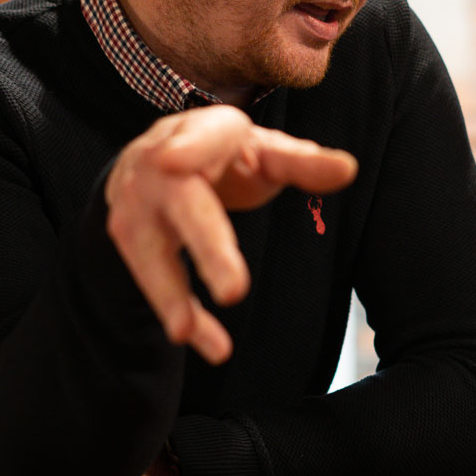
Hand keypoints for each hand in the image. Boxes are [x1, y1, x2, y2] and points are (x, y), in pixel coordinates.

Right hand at [105, 104, 356, 364]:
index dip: (188, 148)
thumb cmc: (223, 156)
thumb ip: (302, 163)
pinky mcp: (126, 236)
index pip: (200, 137)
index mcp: (204, 132)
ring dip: (174, 296)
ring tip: (198, 338)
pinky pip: (151, 279)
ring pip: (154, 251)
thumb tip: (349, 169)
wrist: (157, 157)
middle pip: (184, 205)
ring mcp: (136, 201)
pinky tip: (206, 343)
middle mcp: (159, 162)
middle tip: (235, 291)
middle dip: (207, 247)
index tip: (175, 161)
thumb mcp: (265, 152)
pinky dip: (179, 312)